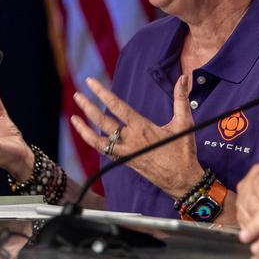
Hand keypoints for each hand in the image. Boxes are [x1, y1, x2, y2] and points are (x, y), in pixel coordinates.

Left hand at [70, 75, 202, 198]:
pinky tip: (88, 135)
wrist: (182, 180)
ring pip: (98, 140)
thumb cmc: (183, 152)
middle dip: (88, 107)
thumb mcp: (184, 123)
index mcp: (142, 128)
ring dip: (84, 129)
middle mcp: (130, 140)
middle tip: (77, 95)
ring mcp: (126, 152)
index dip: (102, 93)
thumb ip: (181, 99)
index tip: (91, 83)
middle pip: (103, 122)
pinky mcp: (125, 161)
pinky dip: (94, 143)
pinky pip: (105, 151)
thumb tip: (183, 78)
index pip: (118, 107)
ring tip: (74, 118)